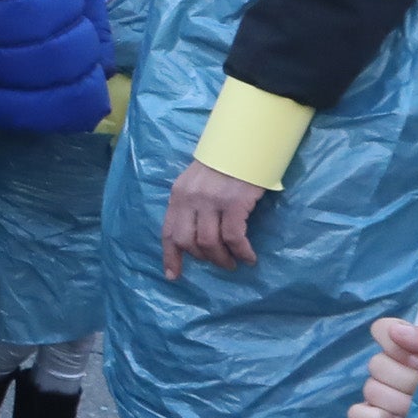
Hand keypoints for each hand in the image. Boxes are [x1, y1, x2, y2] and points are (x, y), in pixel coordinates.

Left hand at [161, 160, 266, 278]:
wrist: (246, 141)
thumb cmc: (225, 163)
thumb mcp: (198, 180)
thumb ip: (192, 202)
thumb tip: (194, 232)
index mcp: (178, 194)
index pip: (169, 231)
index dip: (170, 256)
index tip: (172, 275)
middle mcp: (190, 198)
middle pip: (187, 241)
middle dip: (203, 258)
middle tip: (219, 263)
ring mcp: (211, 201)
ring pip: (209, 243)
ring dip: (222, 259)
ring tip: (233, 262)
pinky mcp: (234, 203)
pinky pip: (234, 238)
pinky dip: (241, 252)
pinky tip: (249, 257)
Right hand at [347, 317, 417, 417]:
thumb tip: (398, 332)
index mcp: (410, 348)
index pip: (382, 330)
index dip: (395, 345)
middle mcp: (392, 368)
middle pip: (376, 364)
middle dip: (406, 380)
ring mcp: (381, 396)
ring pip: (371, 389)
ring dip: (398, 402)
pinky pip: (357, 414)